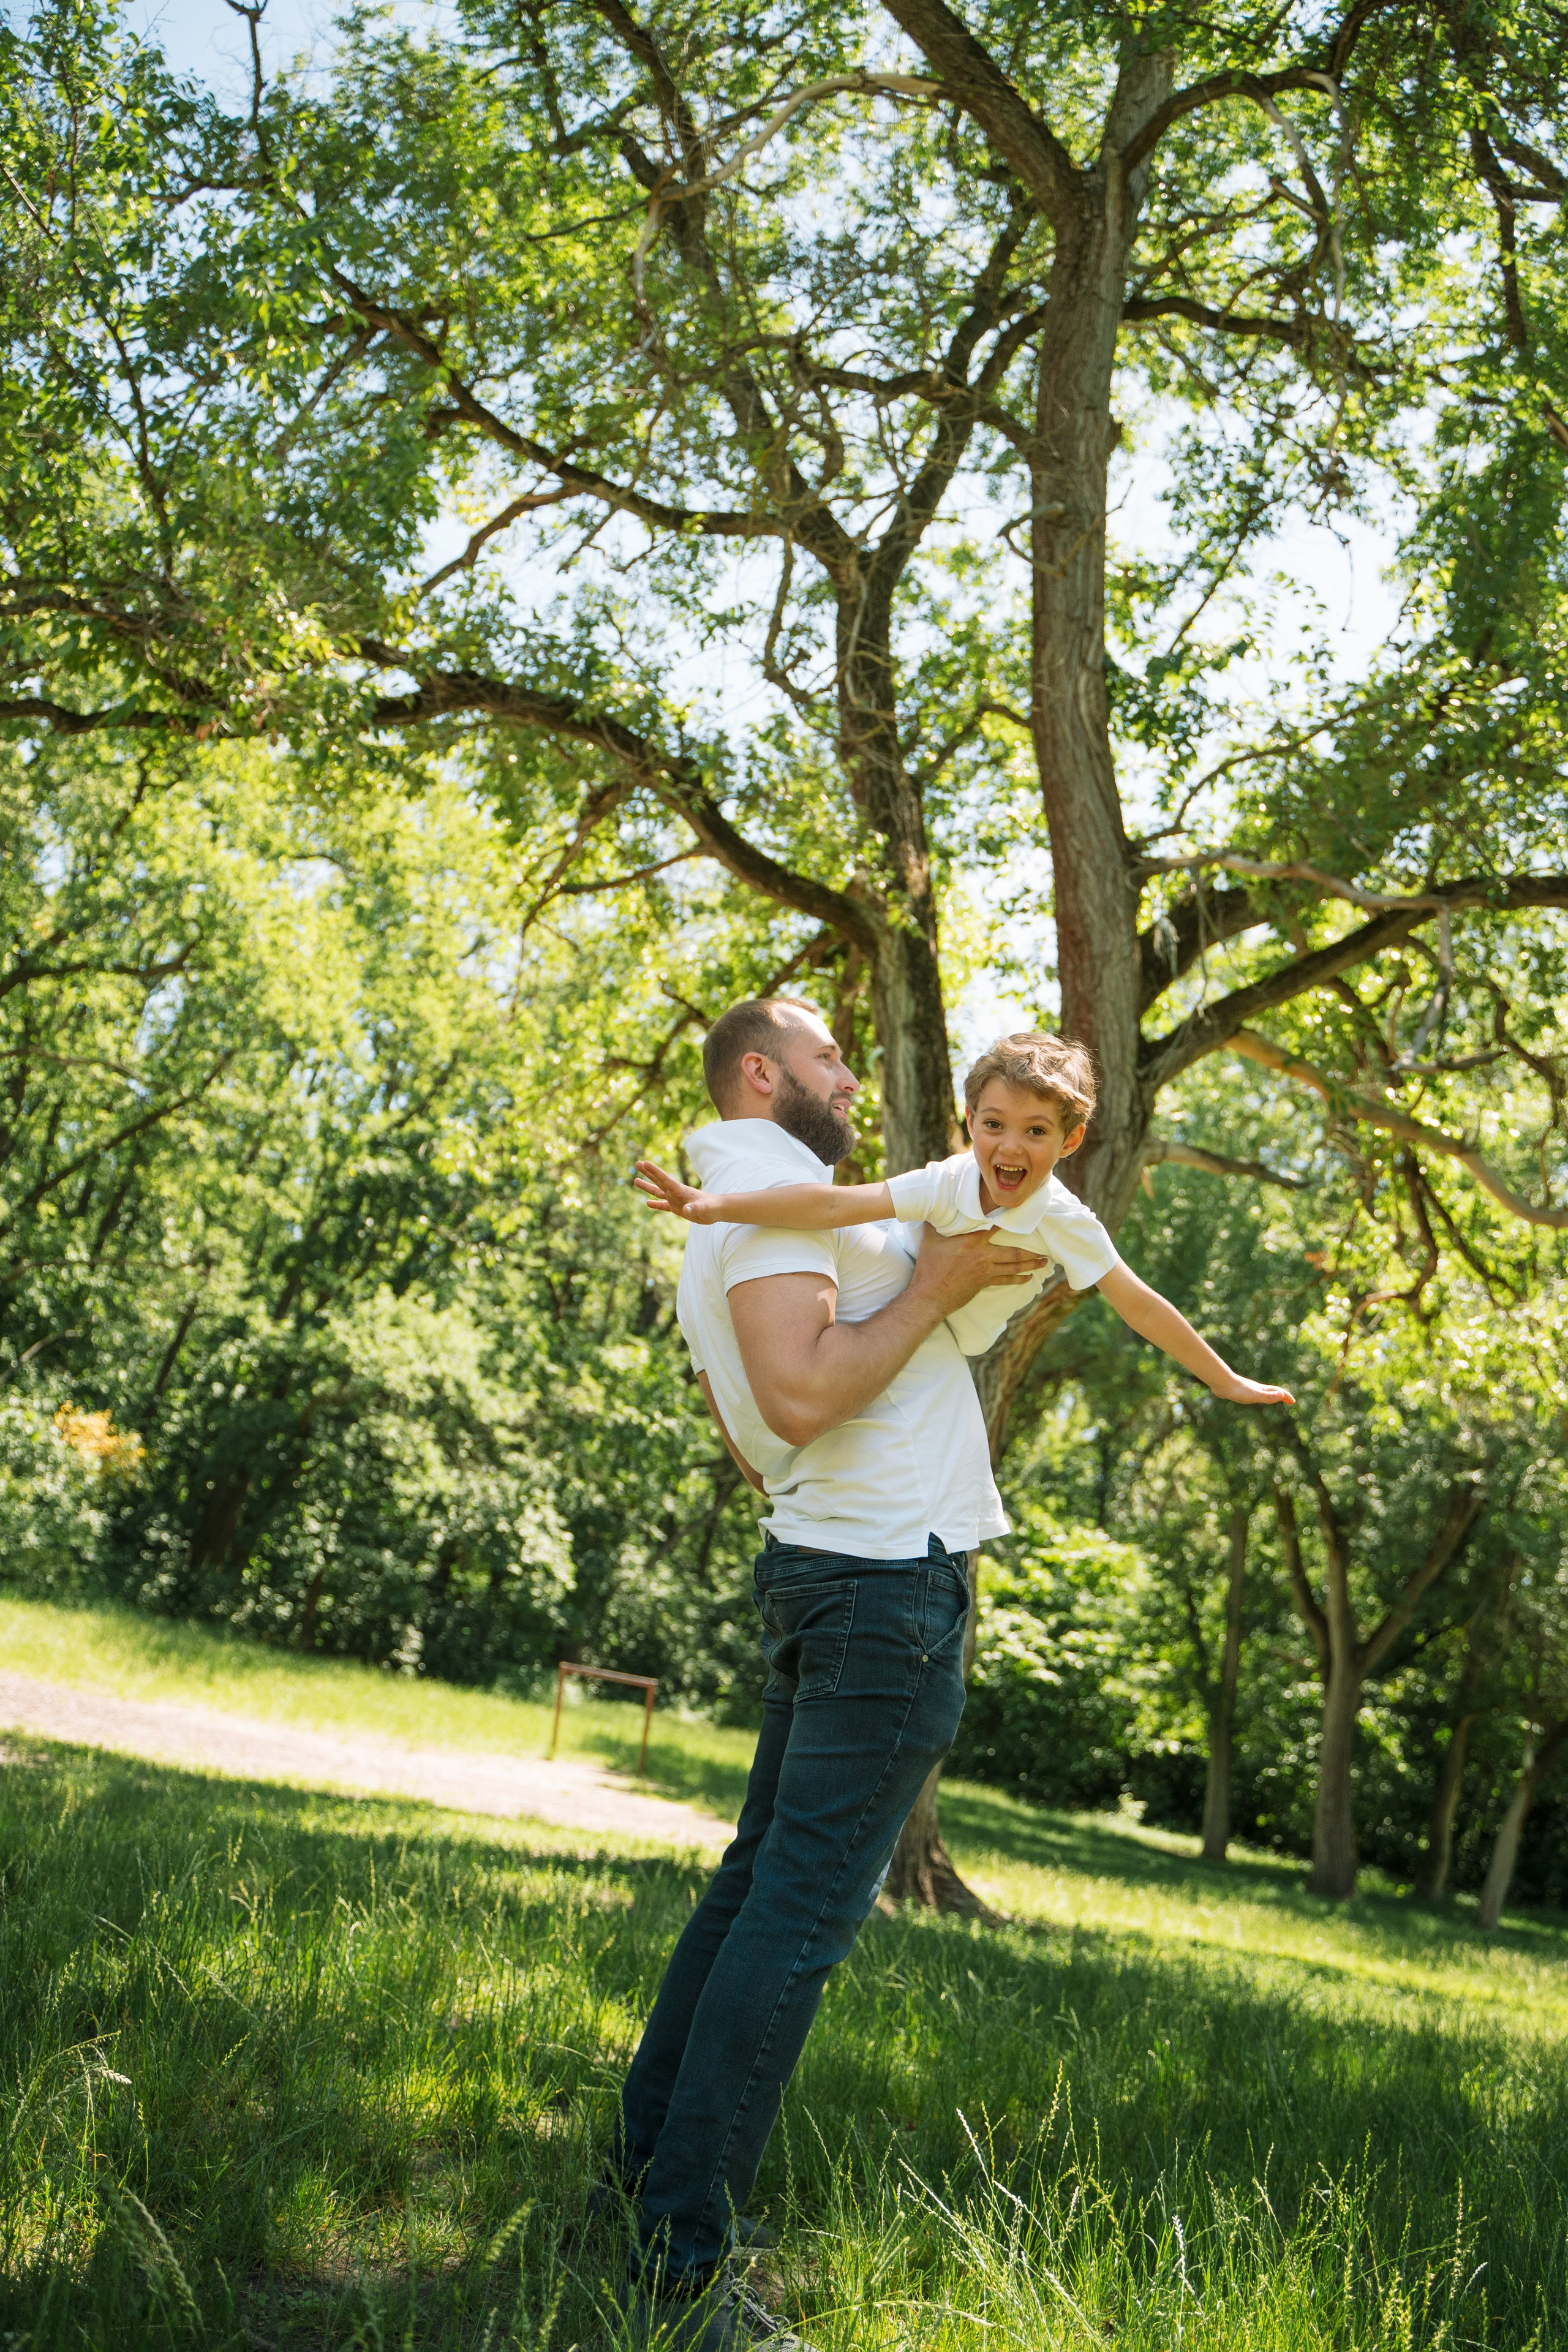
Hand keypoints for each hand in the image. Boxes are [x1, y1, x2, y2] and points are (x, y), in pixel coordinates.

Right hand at [634, 1159, 721, 1222]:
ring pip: (658, 1191)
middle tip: (637, 1163)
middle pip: (658, 1181)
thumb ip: (695, 1208)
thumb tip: (686, 1210)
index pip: (665, 1179)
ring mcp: (675, 1200)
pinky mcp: (677, 1208)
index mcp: (680, 1190)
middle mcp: (675, 1192)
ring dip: (647, 1186)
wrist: (717, 1210)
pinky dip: (655, 1204)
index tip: (644, 1163)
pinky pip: (663, 1205)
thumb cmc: (712, 1207)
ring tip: (635, 1181)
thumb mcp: (704, 1209)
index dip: (654, 1171)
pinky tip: (647, 1203)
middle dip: (648, 1172)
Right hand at [908, 1227, 1041, 1314]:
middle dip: (1030, 1251)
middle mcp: (982, 1255)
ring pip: (1013, 1267)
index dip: (1008, 1220)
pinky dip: (1018, 1279)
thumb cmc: (929, 1268)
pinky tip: (1028, 1278)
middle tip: (1044, 1248)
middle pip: (1012, 1252)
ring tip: (1043, 1262)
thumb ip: (934, 1224)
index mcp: (971, 1242)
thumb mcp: (929, 1241)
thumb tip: (932, 1207)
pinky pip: (1006, 1280)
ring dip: (1030, 1265)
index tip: (1021, 1215)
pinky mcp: (985, 1283)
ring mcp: (986, 1271)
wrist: (930, 1296)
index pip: (993, 1227)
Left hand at [1207, 1370, 1295, 1407]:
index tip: (1293, 1402)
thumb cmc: (1238, 1390)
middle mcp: (1255, 1387)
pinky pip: (1251, 1393)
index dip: (1286, 1397)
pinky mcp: (1238, 1390)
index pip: (1278, 1392)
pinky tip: (1251, 1396)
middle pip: (1271, 1390)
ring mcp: (1247, 1388)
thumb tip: (1282, 1395)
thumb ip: (1268, 1396)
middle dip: (1281, 1395)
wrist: (1221, 1383)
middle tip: (1287, 1400)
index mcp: (1261, 1389)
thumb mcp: (1255, 1395)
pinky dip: (1257, 1395)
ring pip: (1261, 1391)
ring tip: (1271, 1398)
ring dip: (1269, 1394)